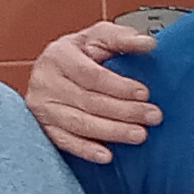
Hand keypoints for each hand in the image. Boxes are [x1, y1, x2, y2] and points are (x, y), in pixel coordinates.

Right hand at [24, 20, 163, 162]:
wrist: (53, 70)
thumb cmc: (79, 53)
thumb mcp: (98, 37)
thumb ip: (122, 38)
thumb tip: (148, 44)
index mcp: (59, 55)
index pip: (91, 75)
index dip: (119, 86)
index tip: (144, 93)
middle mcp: (45, 80)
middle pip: (88, 100)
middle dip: (124, 111)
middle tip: (152, 116)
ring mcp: (42, 106)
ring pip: (79, 123)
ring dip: (112, 132)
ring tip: (139, 135)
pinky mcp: (43, 126)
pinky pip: (64, 141)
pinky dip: (86, 150)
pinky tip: (107, 155)